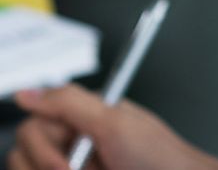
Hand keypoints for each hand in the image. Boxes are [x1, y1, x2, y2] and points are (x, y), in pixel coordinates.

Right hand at [9, 86, 214, 169]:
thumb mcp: (112, 123)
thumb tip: (26, 92)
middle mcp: (71, 144)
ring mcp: (71, 165)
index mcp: (81, 119)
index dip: (41, 145)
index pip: (32, 124)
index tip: (64, 161)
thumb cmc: (156, 155)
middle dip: (46, 164)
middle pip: (23, 155)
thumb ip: (68, 104)